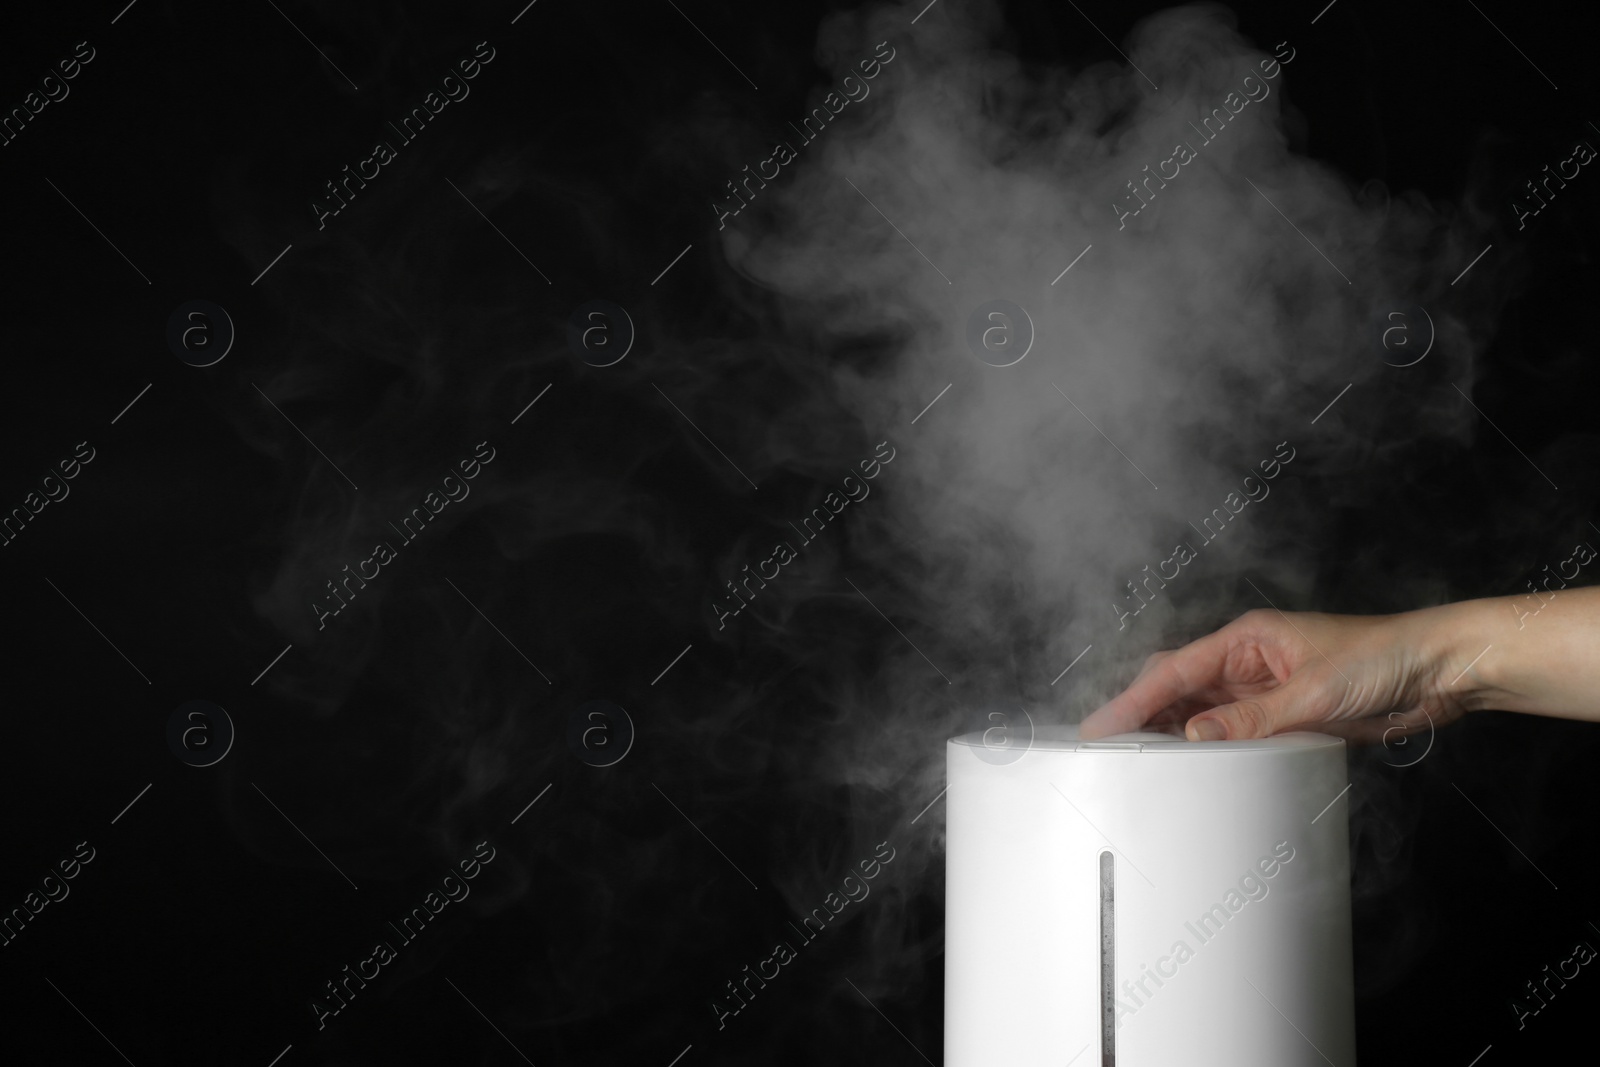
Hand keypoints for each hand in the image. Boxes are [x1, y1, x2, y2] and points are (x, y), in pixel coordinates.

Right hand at [1078, 607, 1476, 742]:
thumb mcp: (1314, 691)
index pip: (1174, 670)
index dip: (1132, 699)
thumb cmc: (1383, 657)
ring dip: (1170, 734)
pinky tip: (1193, 765)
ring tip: (1137, 761)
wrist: (1438, 670)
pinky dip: (1209, 748)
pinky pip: (1232, 733)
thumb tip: (1195, 734)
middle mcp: (1248, 662)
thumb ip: (1252, 717)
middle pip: (1177, 687)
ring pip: (1200, 712)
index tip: (1100, 725)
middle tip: (1105, 747)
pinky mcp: (1285, 716)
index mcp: (1247, 638)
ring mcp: (1264, 690)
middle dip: (1140, 715)